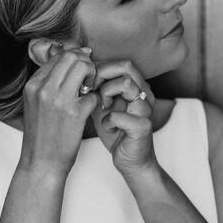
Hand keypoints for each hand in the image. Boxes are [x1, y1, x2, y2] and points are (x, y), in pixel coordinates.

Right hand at [19, 41, 97, 177]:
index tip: (81, 69)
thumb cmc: (41, 136)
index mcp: (32, 86)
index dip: (74, 59)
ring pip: (83, 67)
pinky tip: (90, 109)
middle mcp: (44, 89)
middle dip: (85, 62)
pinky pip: (93, 93)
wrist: (41, 163)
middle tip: (88, 78)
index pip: (57, 56)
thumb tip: (65, 62)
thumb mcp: (35, 105)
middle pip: (71, 56)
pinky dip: (95, 99)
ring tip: (89, 91)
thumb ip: (46, 84)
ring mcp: (59, 100)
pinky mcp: (75, 113)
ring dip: (92, 75)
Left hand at [89, 58, 157, 177]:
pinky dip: (108, 121)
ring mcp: (145, 109)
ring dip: (106, 93)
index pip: (120, 62)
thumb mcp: (102, 105)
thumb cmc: (116, 132)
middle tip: (90, 89)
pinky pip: (120, 115)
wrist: (130, 160)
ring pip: (126, 84)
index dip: (99, 67)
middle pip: (126, 66)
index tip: (86, 81)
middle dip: (101, 75)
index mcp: (137, 86)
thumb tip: (76, 73)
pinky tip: (107, 127)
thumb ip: (95, 89)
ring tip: (102, 107)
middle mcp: (144, 94)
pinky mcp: (143, 127)